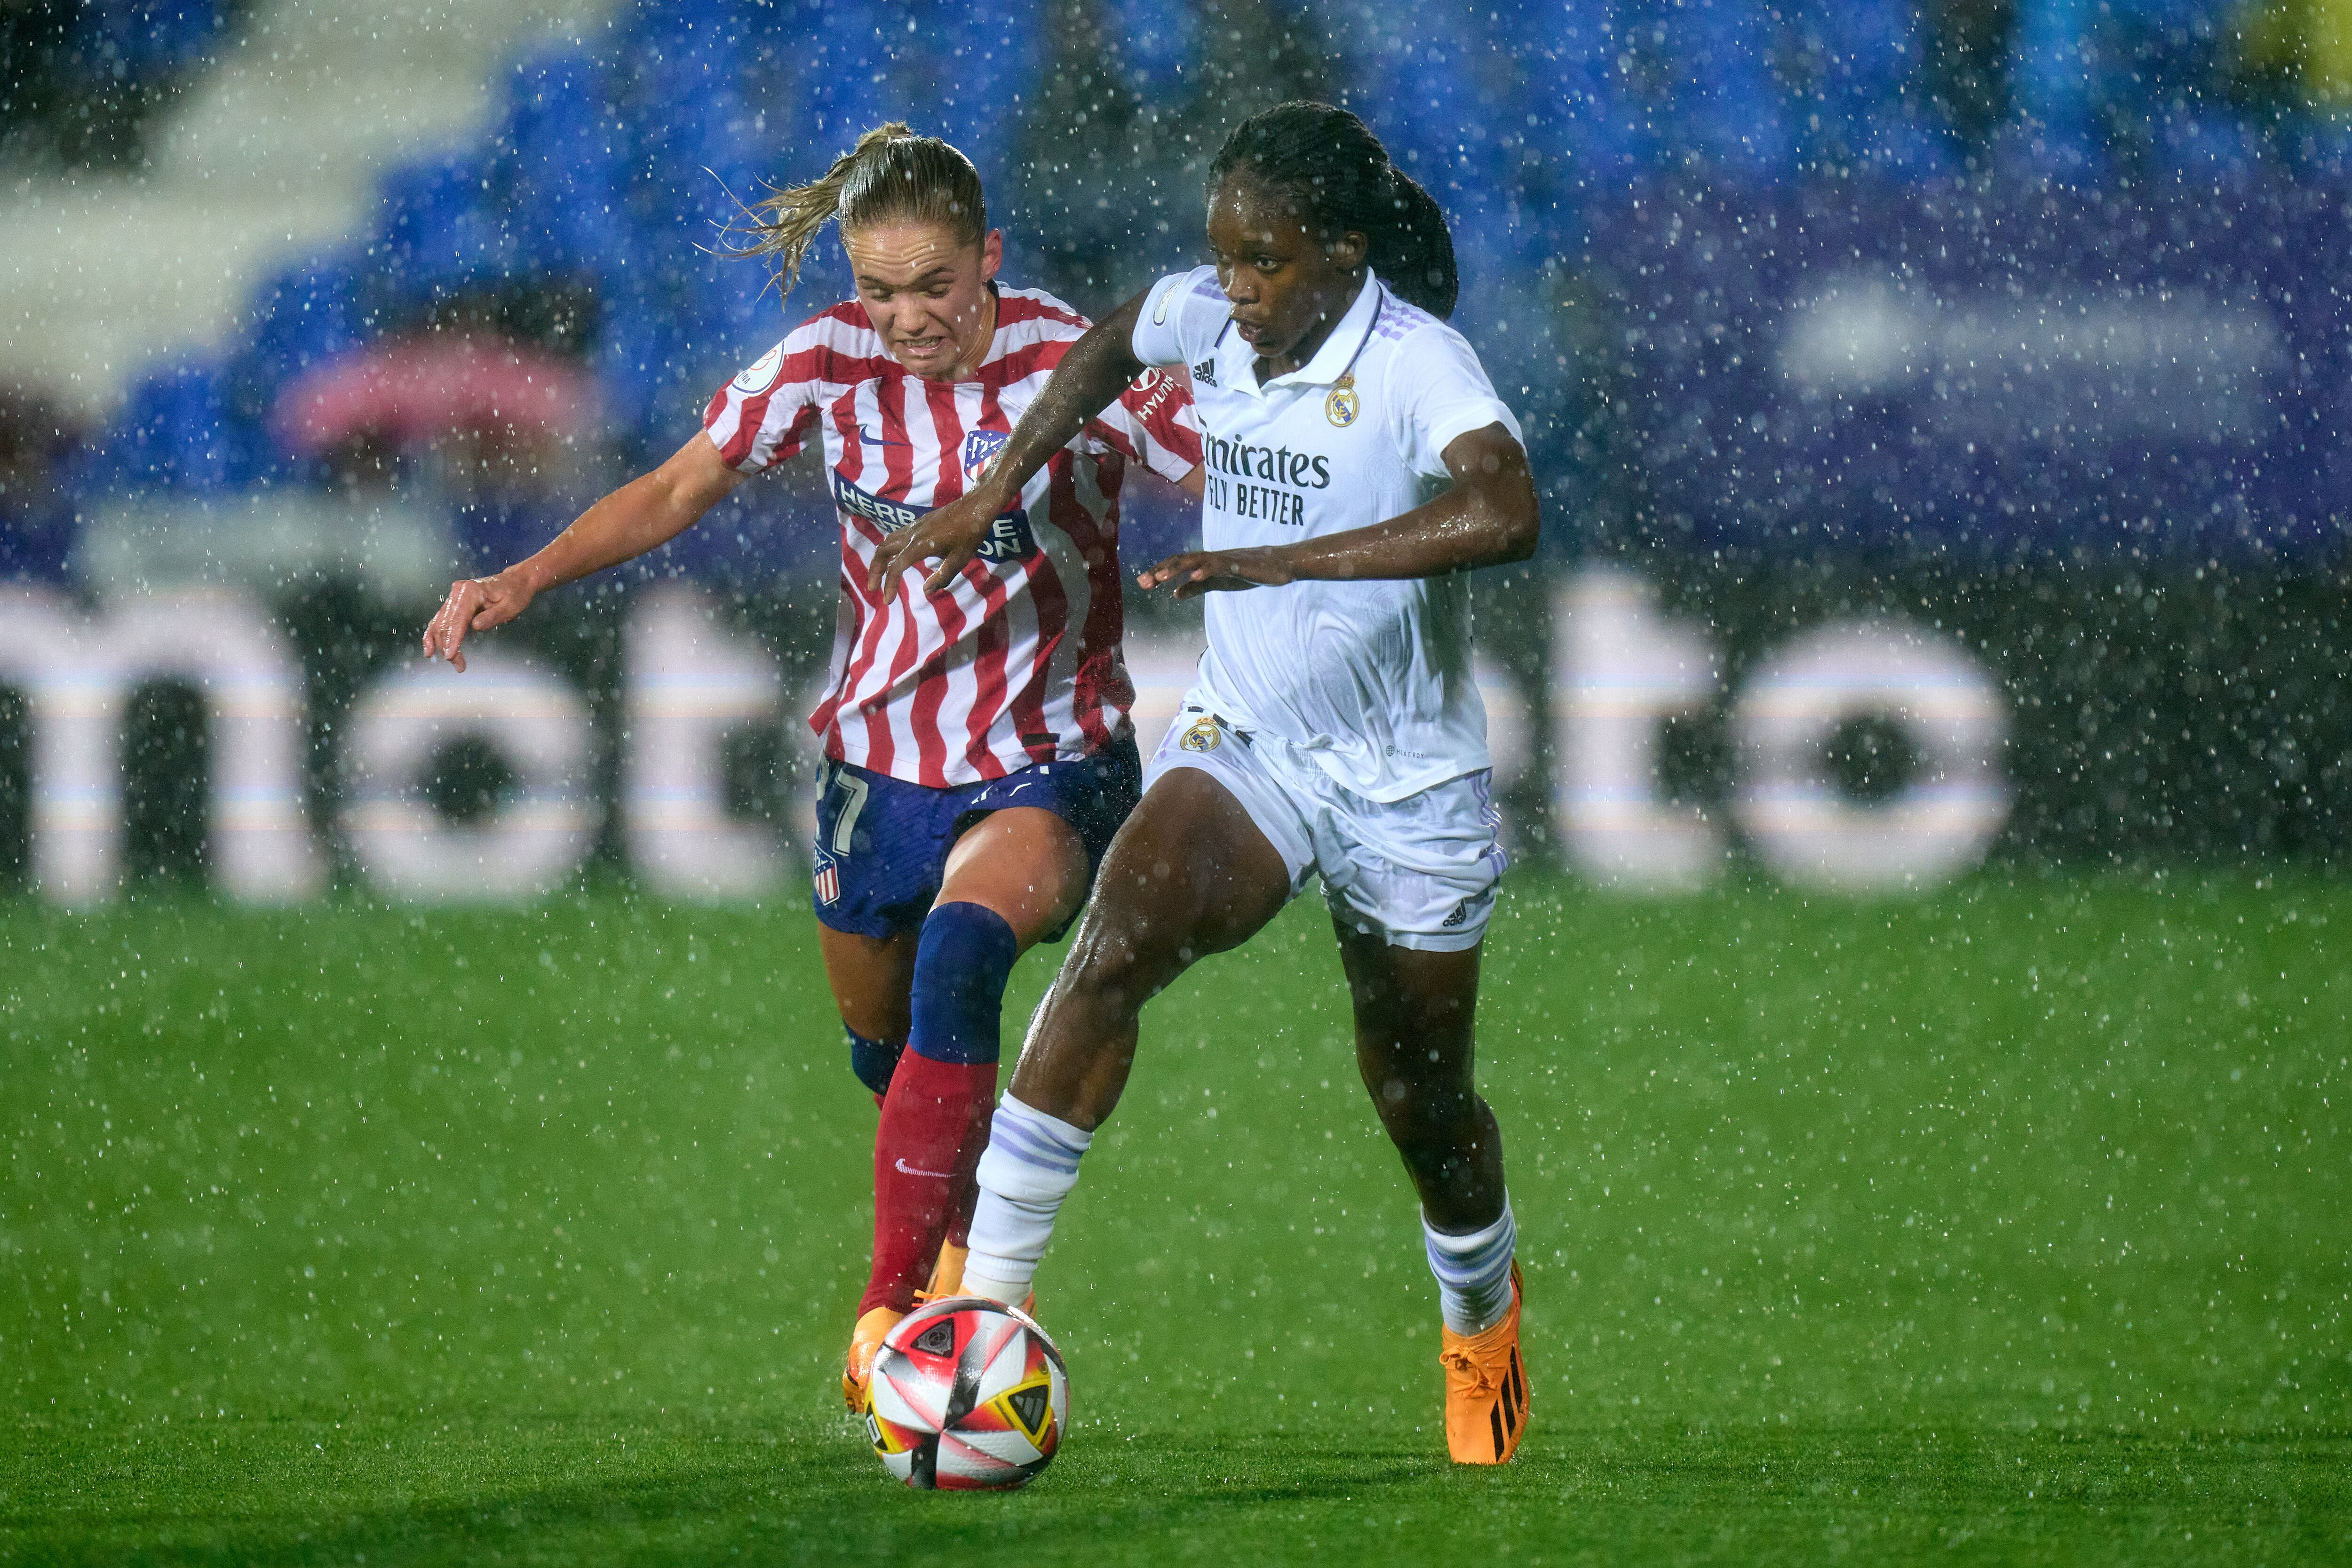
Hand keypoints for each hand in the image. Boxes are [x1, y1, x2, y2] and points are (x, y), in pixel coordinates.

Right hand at [421, 569, 537, 671]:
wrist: (515, 582)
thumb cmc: (514, 594)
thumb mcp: (509, 607)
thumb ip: (492, 617)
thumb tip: (475, 626)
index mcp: (471, 591)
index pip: (458, 618)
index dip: (453, 638)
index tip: (450, 655)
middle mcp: (458, 591)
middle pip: (447, 623)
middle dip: (449, 646)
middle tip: (459, 666)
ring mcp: (454, 596)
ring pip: (441, 623)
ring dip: (442, 644)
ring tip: (453, 662)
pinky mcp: (454, 602)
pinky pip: (441, 620)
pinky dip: (435, 634)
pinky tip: (430, 649)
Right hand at [865, 482, 1013, 596]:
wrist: (976, 505)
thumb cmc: (971, 533)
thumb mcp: (960, 559)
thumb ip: (943, 576)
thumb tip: (926, 591)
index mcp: (920, 545)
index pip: (896, 567)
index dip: (889, 585)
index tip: (887, 600)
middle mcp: (912, 534)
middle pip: (882, 551)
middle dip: (875, 570)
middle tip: (872, 588)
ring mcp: (914, 526)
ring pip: (887, 541)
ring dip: (880, 559)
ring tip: (879, 575)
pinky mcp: (918, 523)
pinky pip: (896, 535)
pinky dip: (889, 548)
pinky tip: (894, 557)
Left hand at [1135, 547, 1295, 600]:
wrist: (1279, 564)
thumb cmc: (1249, 571)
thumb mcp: (1218, 583)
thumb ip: (1197, 588)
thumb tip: (1175, 594)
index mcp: (1206, 562)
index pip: (1177, 563)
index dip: (1159, 571)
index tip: (1142, 582)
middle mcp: (1212, 557)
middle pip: (1181, 560)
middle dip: (1161, 570)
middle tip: (1143, 582)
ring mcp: (1225, 559)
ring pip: (1197, 560)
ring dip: (1177, 568)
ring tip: (1161, 578)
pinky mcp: (1240, 565)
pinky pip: (1220, 566)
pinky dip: (1206, 570)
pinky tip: (1195, 576)